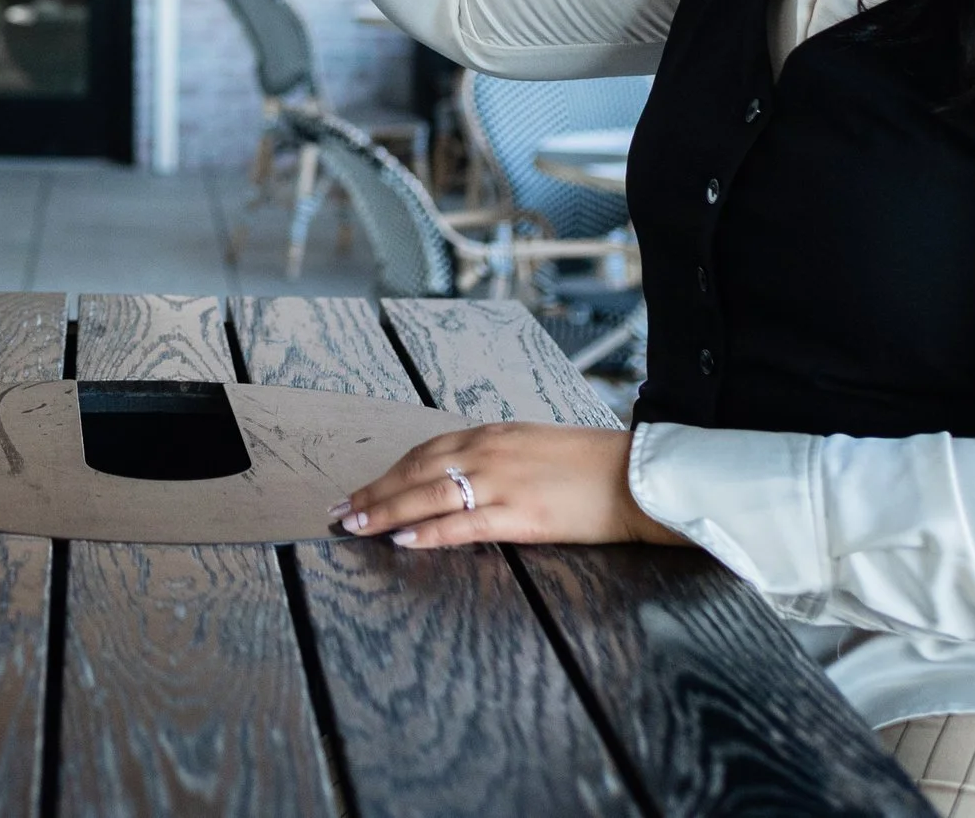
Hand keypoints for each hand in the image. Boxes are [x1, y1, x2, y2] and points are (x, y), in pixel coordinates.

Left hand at [330, 423, 687, 549]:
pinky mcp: (518, 515)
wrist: (634, 475)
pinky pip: (462, 525)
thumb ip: (497, 456)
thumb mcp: (534, 445)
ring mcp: (500, 483)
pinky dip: (427, 532)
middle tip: (341, 509)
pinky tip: (402, 541)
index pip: (424, 453)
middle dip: (374, 491)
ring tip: (356, 525)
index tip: (363, 487)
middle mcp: (487, 453)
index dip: (389, 472)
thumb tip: (466, 476)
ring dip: (386, 511)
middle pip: (415, 472)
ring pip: (427, 496)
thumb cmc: (590, 463)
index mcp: (491, 434)